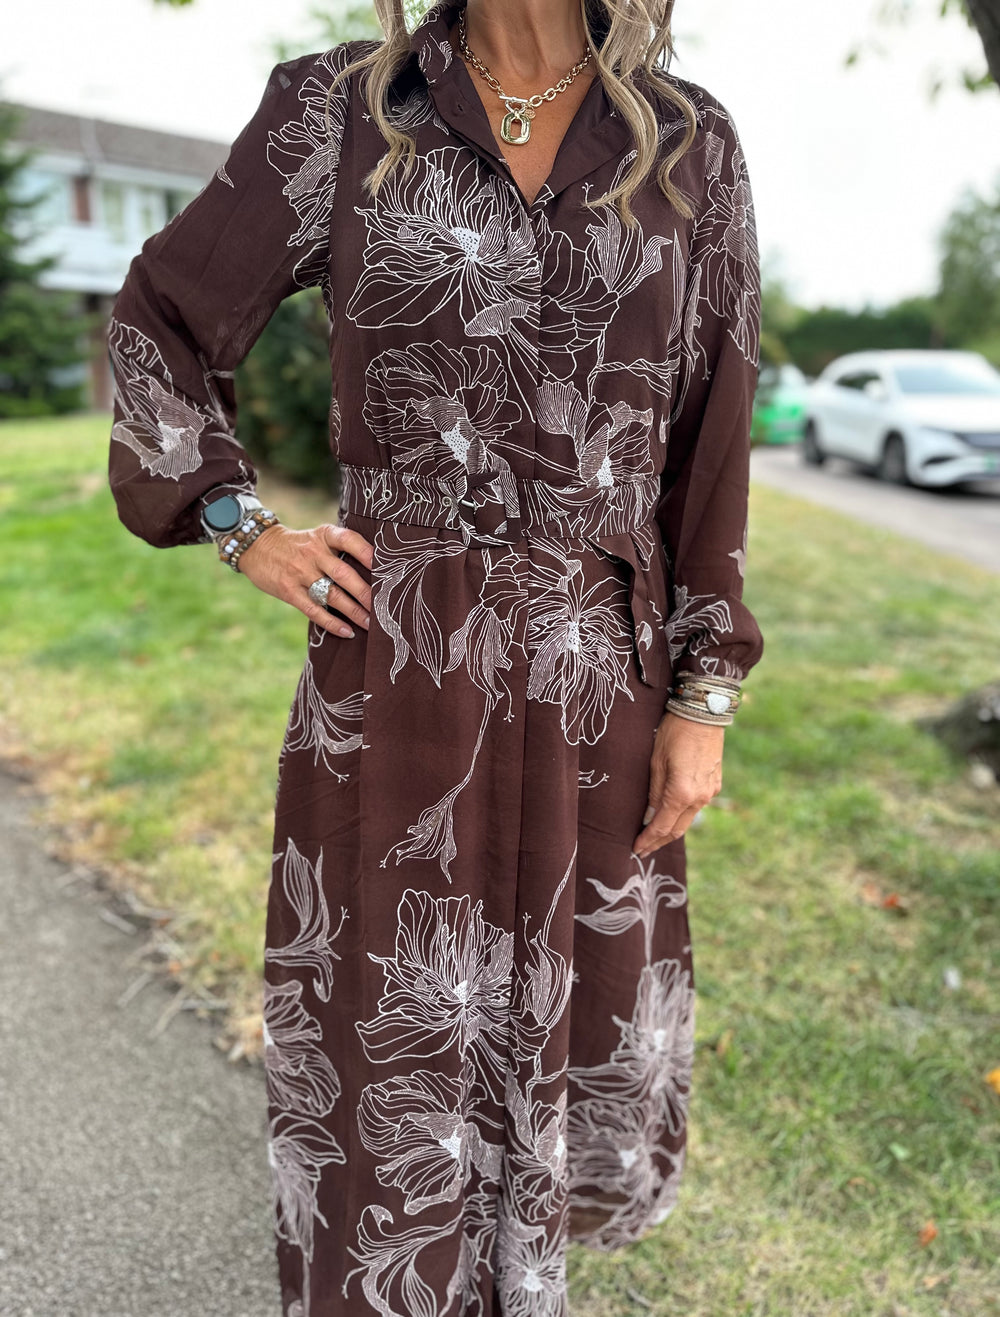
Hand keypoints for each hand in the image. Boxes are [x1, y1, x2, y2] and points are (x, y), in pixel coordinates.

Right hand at [236, 522, 374, 638]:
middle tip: (383, 608)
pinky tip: (347, 631)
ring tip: (371, 624)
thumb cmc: (298, 545)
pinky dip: (332, 623)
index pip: (349, 540)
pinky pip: (313, 609)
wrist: (257, 546)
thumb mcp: (317, 537)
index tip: (385, 567)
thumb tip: (375, 571)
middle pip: (344, 574)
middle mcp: (313, 553)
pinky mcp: (289, 591)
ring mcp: (300, 573)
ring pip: (332, 595)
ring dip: (354, 611)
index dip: (367, 553)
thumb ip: (339, 549)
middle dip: (366, 593)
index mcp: (324, 536)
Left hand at [632, 713, 724, 855]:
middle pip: (677, 830)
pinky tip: (672, 815)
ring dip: (671, 830)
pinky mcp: (715, 783)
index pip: (662, 827)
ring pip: (688, 820)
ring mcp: (710, 792)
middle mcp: (699, 798)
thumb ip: (654, 794)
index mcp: (682, 794)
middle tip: (643, 849)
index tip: (635, 849)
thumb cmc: (674, 733)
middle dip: (659, 842)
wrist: (704, 712)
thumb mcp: (656, 762)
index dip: (647, 840)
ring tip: (655, 836)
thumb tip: (648, 817)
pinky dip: (683, 815)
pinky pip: (697, 806)